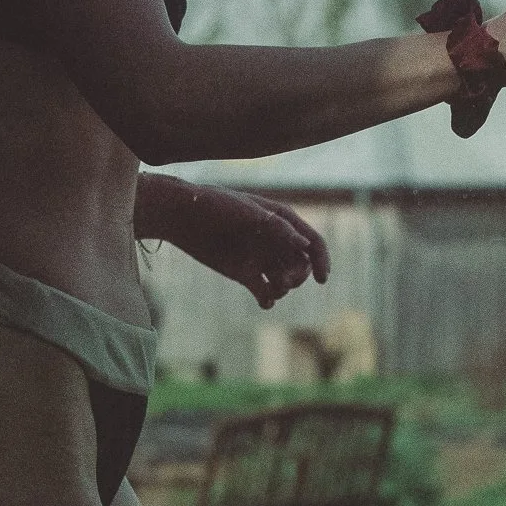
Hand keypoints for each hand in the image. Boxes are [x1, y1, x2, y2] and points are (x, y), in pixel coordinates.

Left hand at [163, 184, 330, 310]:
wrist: (182, 215)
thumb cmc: (215, 205)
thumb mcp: (247, 212)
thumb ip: (277, 227)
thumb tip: (305, 245)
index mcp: (281, 221)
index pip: (312, 242)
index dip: (322, 260)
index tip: (322, 279)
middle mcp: (275, 241)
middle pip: (302, 265)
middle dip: (299, 277)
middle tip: (283, 281)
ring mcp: (260, 257)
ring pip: (286, 280)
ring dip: (284, 289)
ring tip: (271, 290)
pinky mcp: (244, 273)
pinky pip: (265, 291)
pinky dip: (269, 299)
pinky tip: (264, 301)